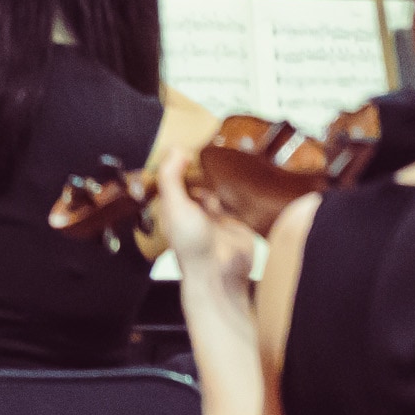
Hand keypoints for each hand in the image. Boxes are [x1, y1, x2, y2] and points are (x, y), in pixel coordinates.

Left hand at [153, 148, 255, 295]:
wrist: (222, 272)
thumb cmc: (192, 245)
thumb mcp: (176, 205)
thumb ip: (172, 178)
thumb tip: (176, 150)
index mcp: (174, 208)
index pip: (174, 180)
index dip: (179, 164)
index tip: (187, 143)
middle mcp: (194, 211)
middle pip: (197, 184)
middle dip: (202, 169)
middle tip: (211, 145)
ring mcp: (217, 217)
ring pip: (218, 191)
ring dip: (221, 178)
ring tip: (227, 154)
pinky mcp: (237, 222)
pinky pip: (237, 202)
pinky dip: (239, 191)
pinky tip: (242, 176)